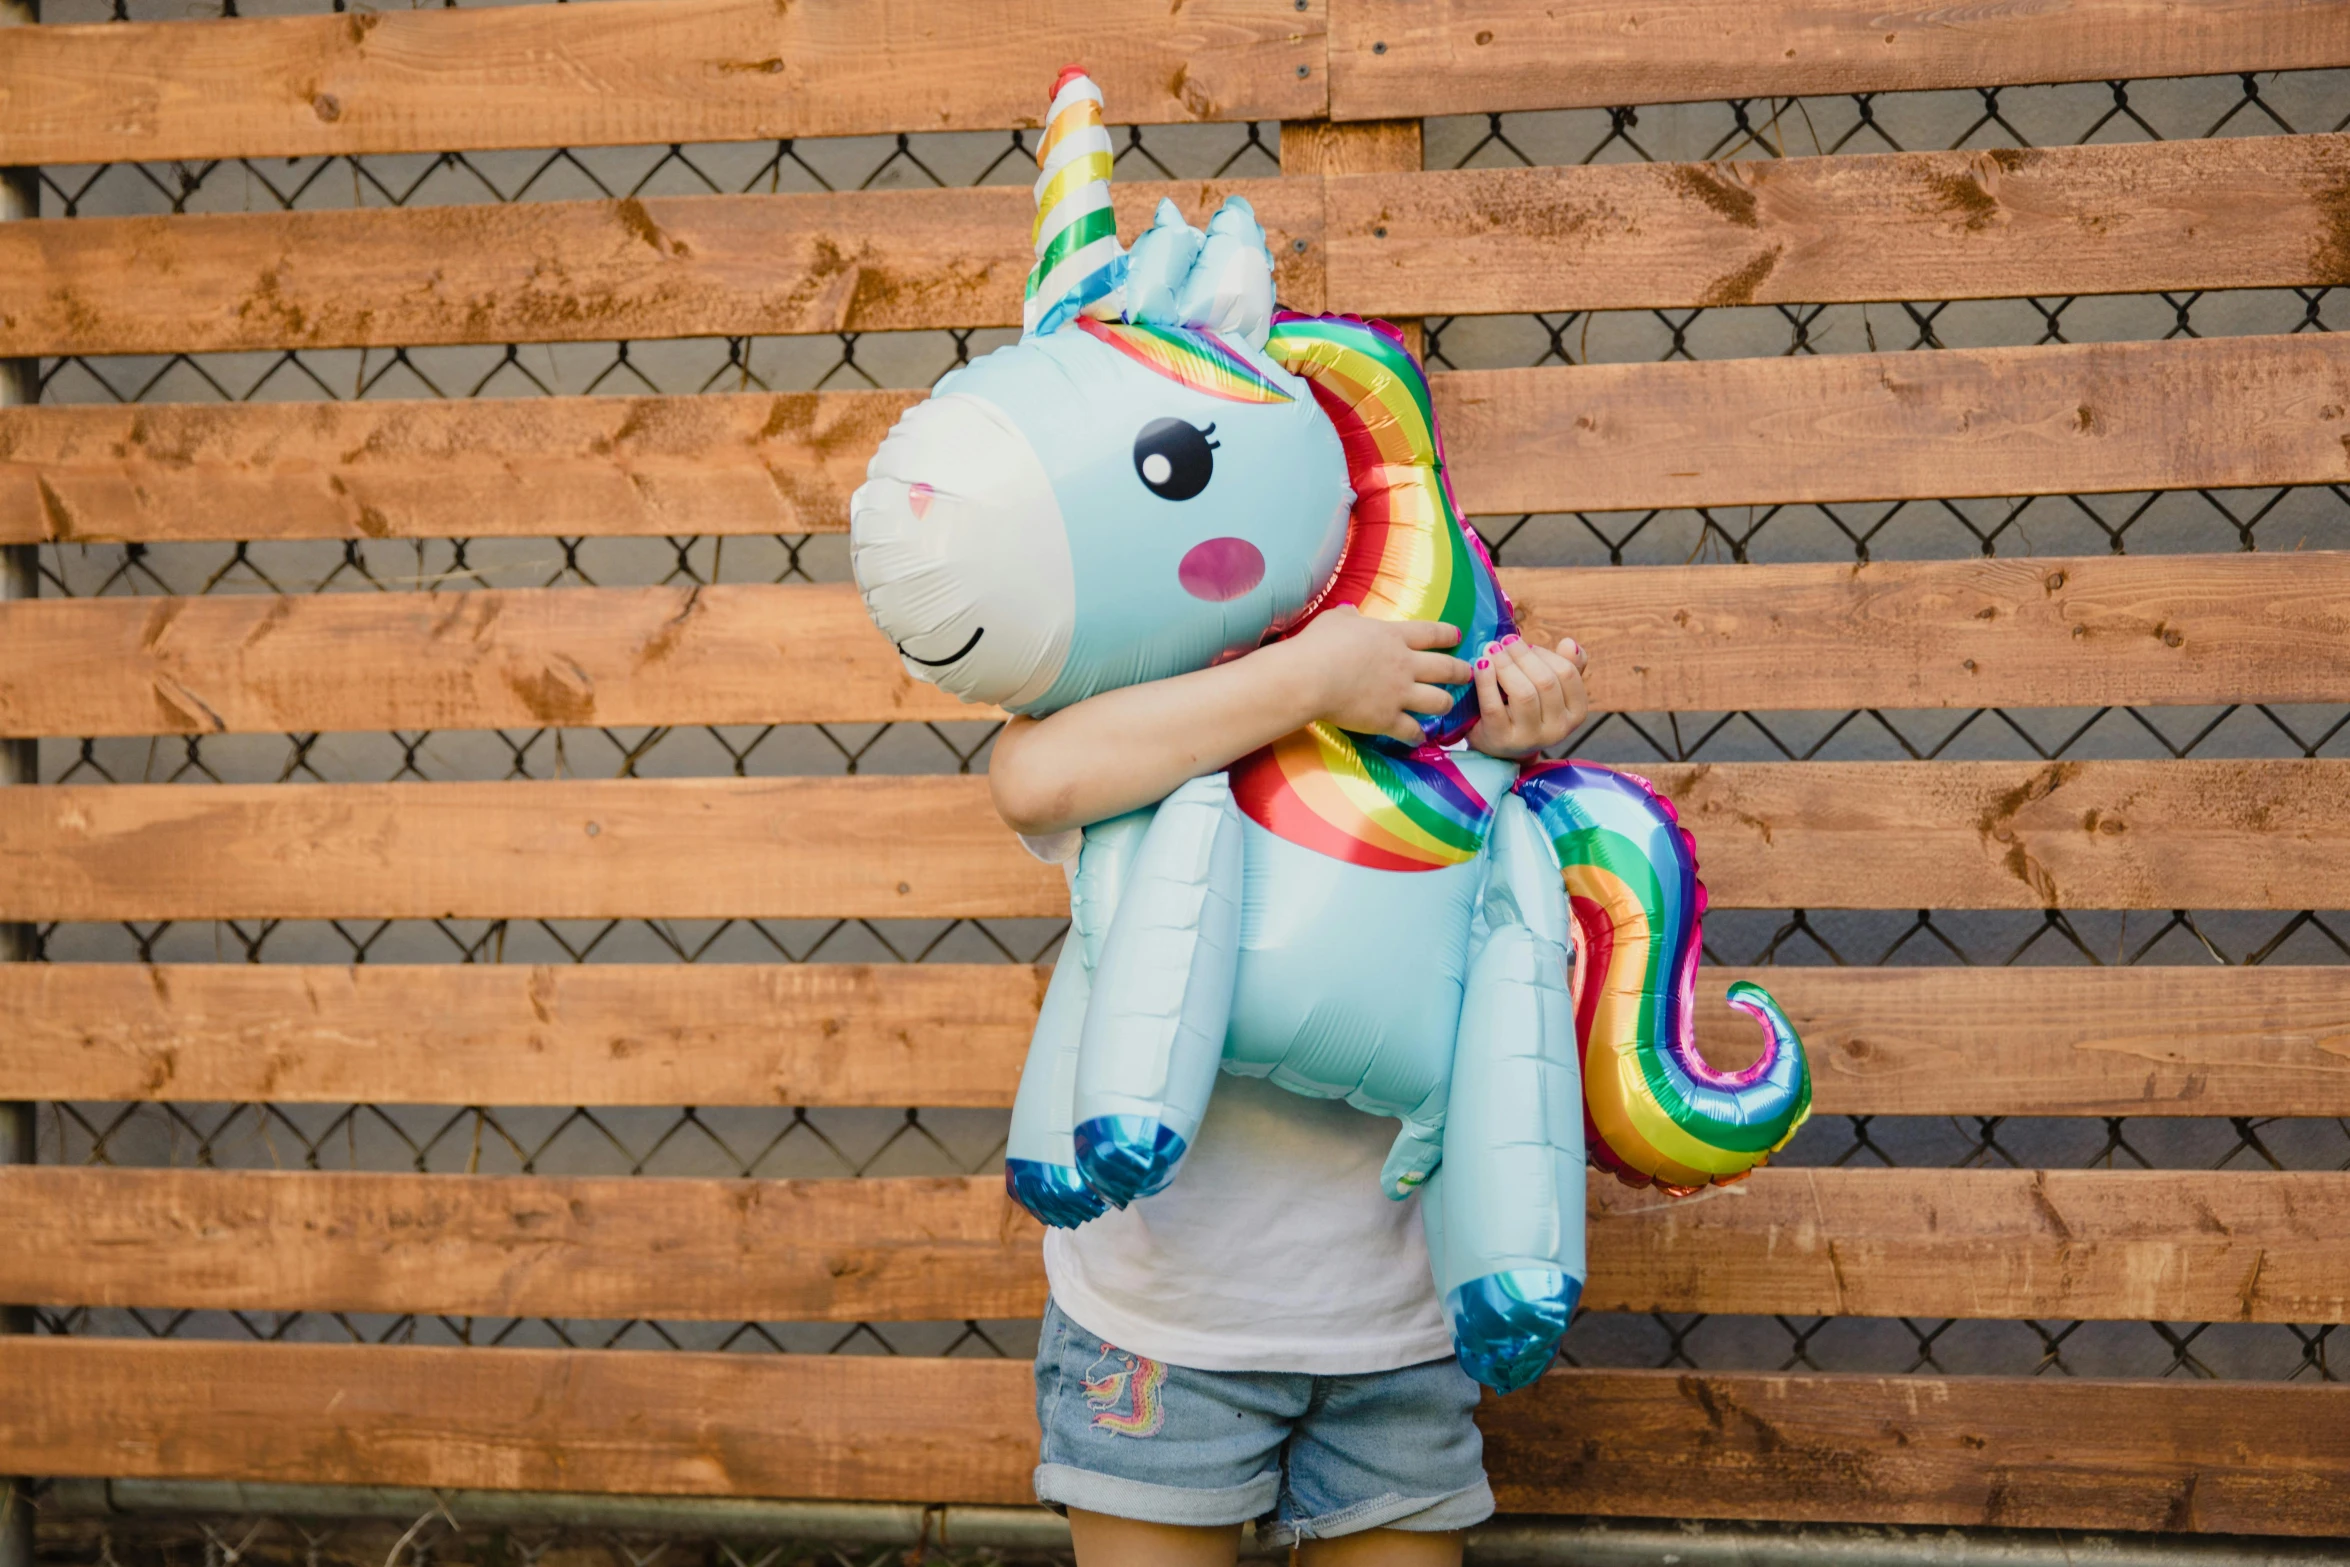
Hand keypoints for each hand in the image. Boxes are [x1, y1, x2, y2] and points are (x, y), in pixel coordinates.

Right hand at [1280, 606, 1473, 745]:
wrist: (1311, 677)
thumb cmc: (1320, 644)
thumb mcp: (1335, 620)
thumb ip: (1347, 616)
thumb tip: (1350, 612)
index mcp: (1394, 637)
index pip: (1431, 633)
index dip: (1447, 634)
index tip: (1457, 637)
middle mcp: (1405, 665)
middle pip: (1445, 668)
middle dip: (1461, 671)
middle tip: (1468, 673)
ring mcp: (1399, 694)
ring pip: (1438, 701)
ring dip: (1446, 703)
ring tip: (1447, 706)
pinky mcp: (1387, 719)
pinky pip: (1411, 730)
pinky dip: (1418, 736)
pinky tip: (1420, 738)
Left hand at [1467, 633, 1588, 758]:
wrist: (1499, 746)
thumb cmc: (1525, 710)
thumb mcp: (1549, 690)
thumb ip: (1563, 666)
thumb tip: (1568, 643)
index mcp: (1576, 712)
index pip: (1567, 674)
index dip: (1545, 654)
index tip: (1526, 645)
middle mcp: (1559, 728)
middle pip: (1546, 682)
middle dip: (1523, 656)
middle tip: (1505, 641)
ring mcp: (1530, 737)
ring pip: (1524, 694)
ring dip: (1506, 665)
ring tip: (1491, 649)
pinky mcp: (1502, 739)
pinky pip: (1494, 706)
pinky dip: (1486, 681)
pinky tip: (1481, 664)